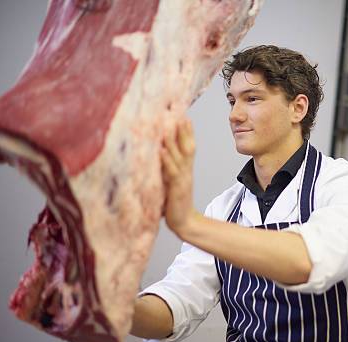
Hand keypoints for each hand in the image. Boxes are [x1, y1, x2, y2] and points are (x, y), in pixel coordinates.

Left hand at [161, 119, 197, 237]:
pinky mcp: (176, 188)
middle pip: (187, 146)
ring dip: (173, 140)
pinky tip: (162, 150)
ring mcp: (182, 179)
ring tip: (168, 125)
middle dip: (184, 130)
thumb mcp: (171, 183)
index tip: (184, 116)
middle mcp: (185, 171)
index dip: (187, 132)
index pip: (188, 147)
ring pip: (179, 155)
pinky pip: (171, 171)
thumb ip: (168, 170)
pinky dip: (167, 160)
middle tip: (181, 113)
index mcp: (185, 170)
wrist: (184, 222)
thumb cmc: (174, 204)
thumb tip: (158, 156)